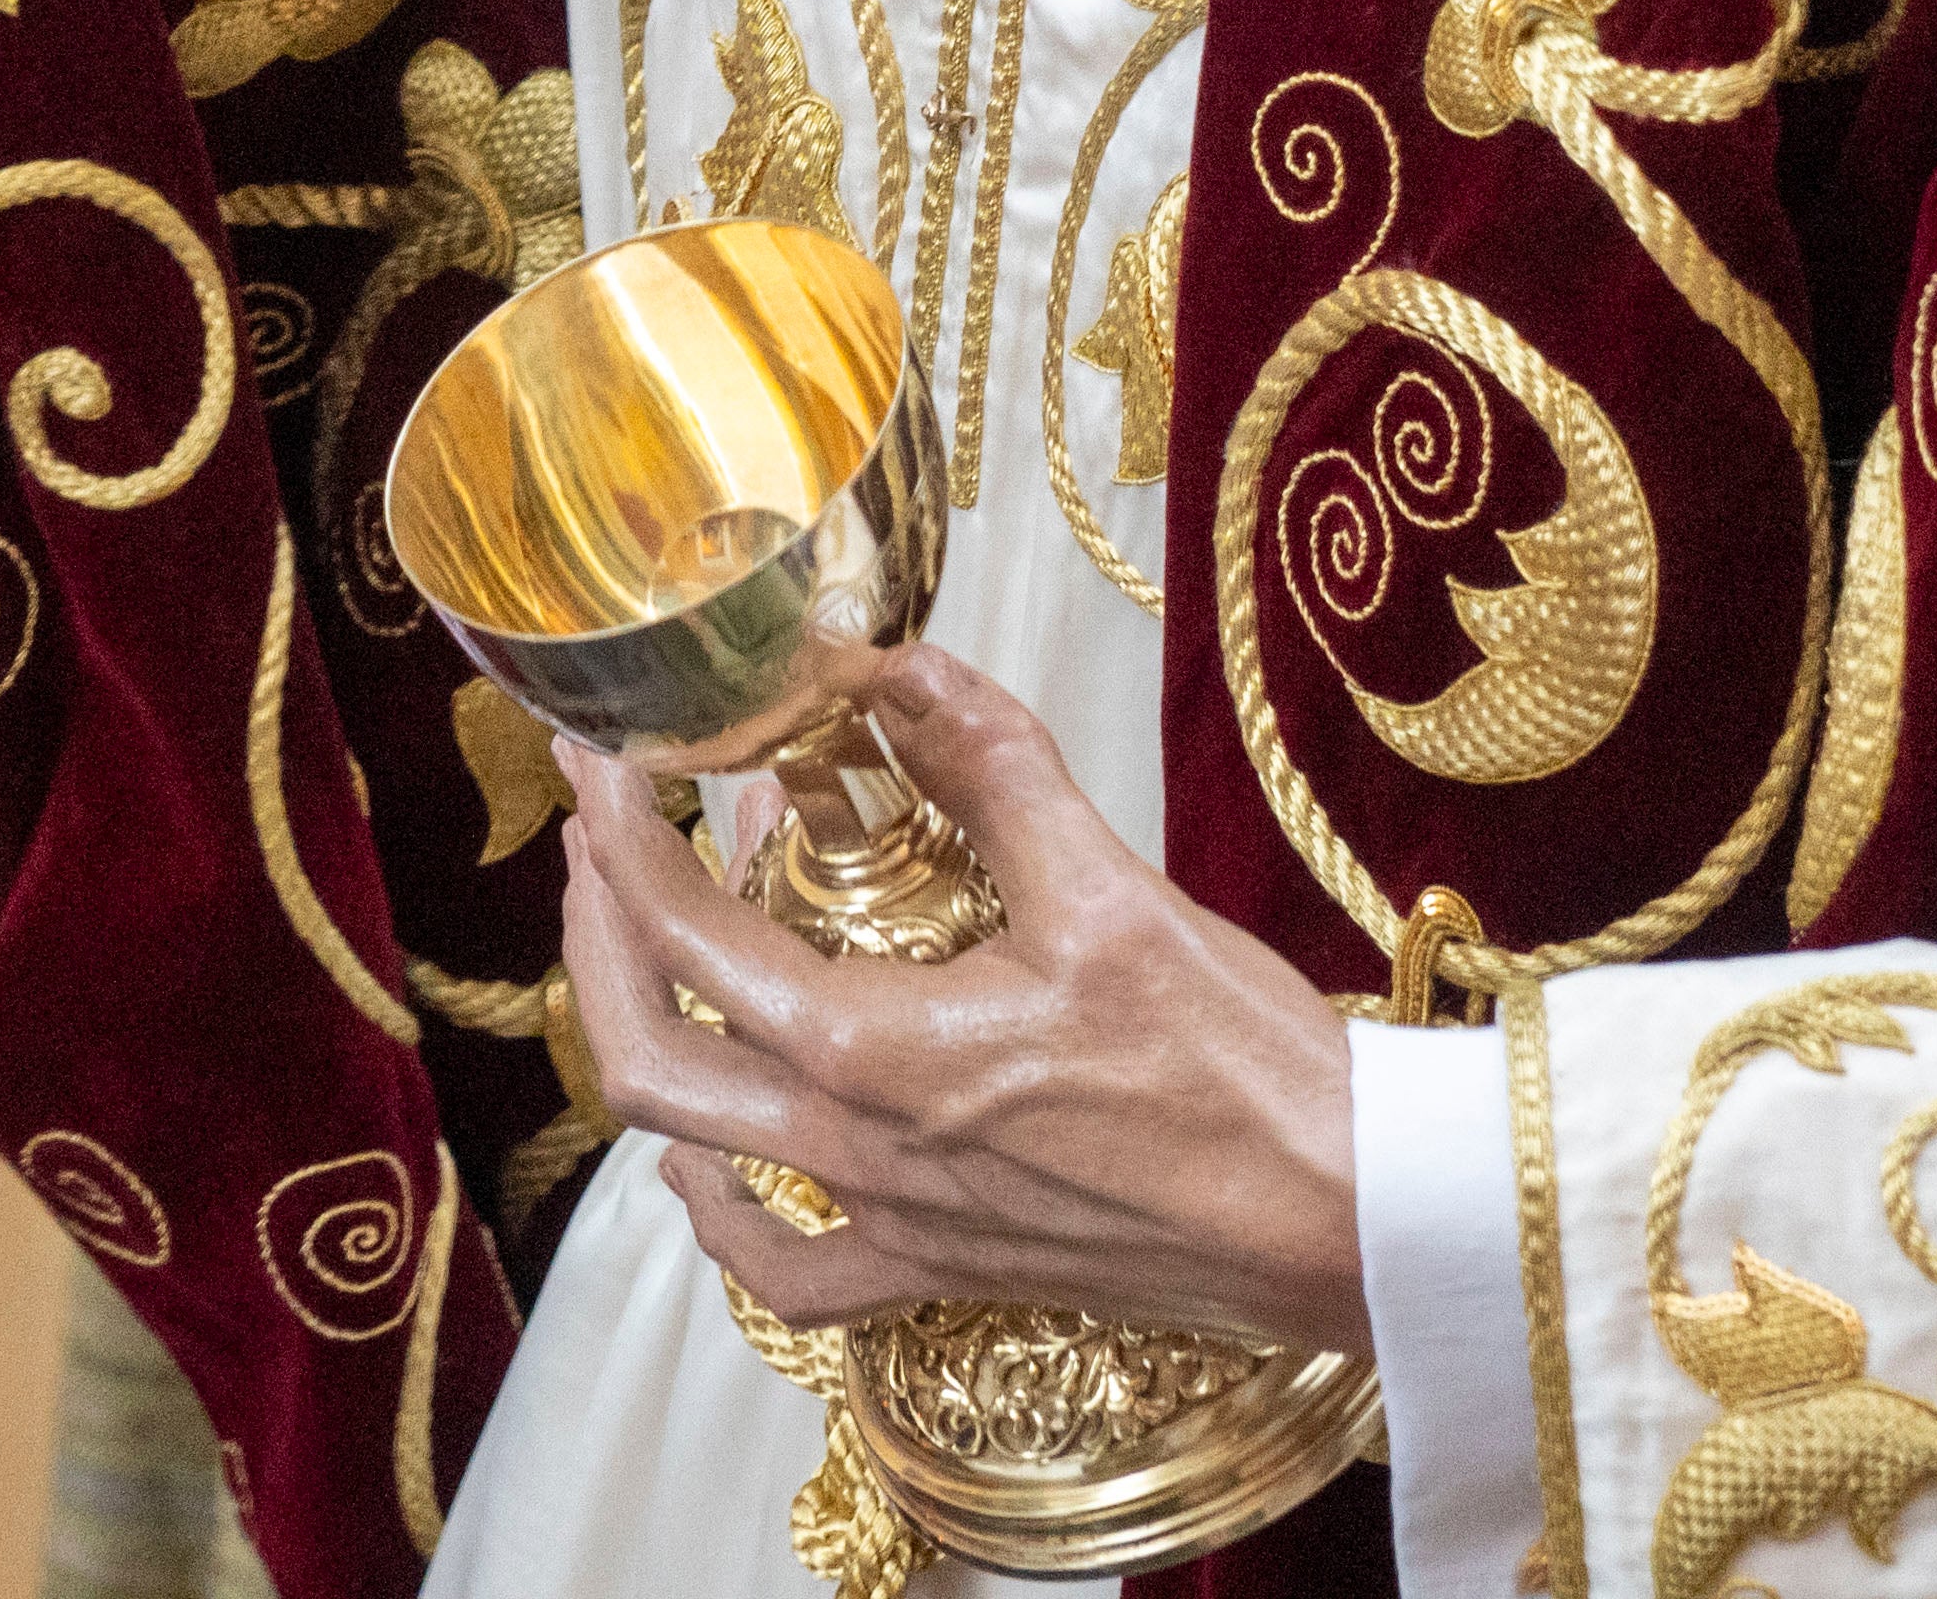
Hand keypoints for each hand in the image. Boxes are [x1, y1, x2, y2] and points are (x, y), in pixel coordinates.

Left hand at [556, 646, 1366, 1360]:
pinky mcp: (938, 1268)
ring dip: (646, 1036)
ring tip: (647, 946)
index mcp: (882, 1052)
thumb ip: (988, 766)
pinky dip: (720, 1210)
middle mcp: (859, 1151)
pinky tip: (712, 1159)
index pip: (689, 937)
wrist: (1337, 1216)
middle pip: (647, 1057)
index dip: (621, 836)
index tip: (602, 755)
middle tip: (602, 831)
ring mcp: (891, 1224)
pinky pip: (784, 1272)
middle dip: (599, 935)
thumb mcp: (1110, 886)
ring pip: (696, 1150)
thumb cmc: (1239, 1067)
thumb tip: (900, 664)